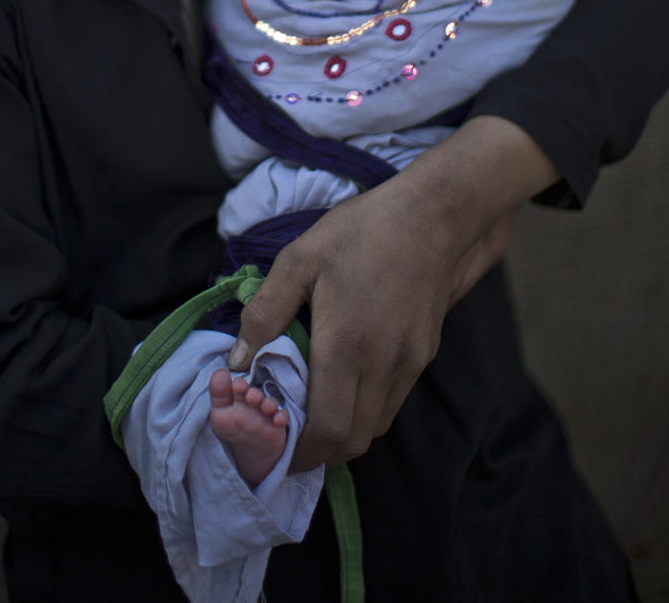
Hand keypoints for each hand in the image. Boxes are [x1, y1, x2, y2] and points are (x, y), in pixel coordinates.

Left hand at [226, 114, 557, 470]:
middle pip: (353, 440)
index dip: (299, 452)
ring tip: (312, 411)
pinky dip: (365, 408)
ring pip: (375, 425)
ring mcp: (409, 364)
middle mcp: (383, 366)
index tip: (274, 449)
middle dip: (319, 451)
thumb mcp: (300, 259)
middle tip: (288, 436)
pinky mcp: (424, 355)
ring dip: (343, 431)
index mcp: (347, 346)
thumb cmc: (361, 232)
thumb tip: (237, 360)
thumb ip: (265, 311)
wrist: (432, 216)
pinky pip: (391, 401)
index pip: (326, 430)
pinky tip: (344, 382)